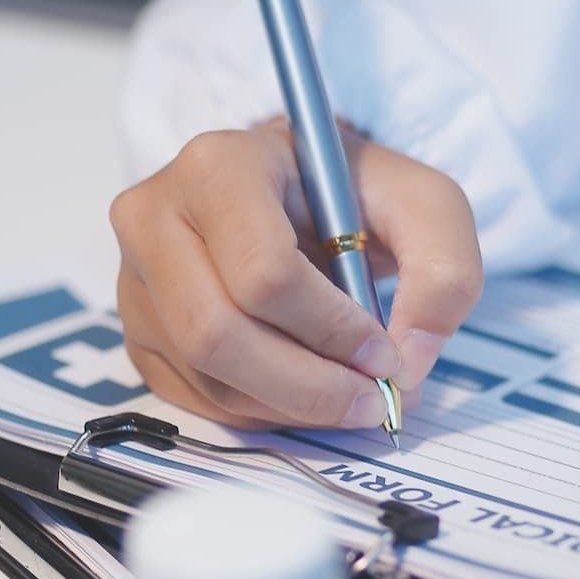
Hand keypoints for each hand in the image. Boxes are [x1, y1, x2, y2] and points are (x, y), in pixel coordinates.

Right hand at [110, 124, 482, 429]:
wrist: (296, 191)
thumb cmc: (352, 193)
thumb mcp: (424, 205)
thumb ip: (444, 272)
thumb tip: (408, 361)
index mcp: (217, 166)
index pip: (263, 273)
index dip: (332, 330)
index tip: (385, 353)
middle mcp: (155, 217)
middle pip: (218, 334)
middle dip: (309, 386)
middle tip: (372, 400)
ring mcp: (135, 279)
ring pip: (206, 376)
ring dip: (291, 406)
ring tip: (349, 395)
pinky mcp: (139, 331)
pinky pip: (194, 398)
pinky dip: (261, 412)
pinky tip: (306, 392)